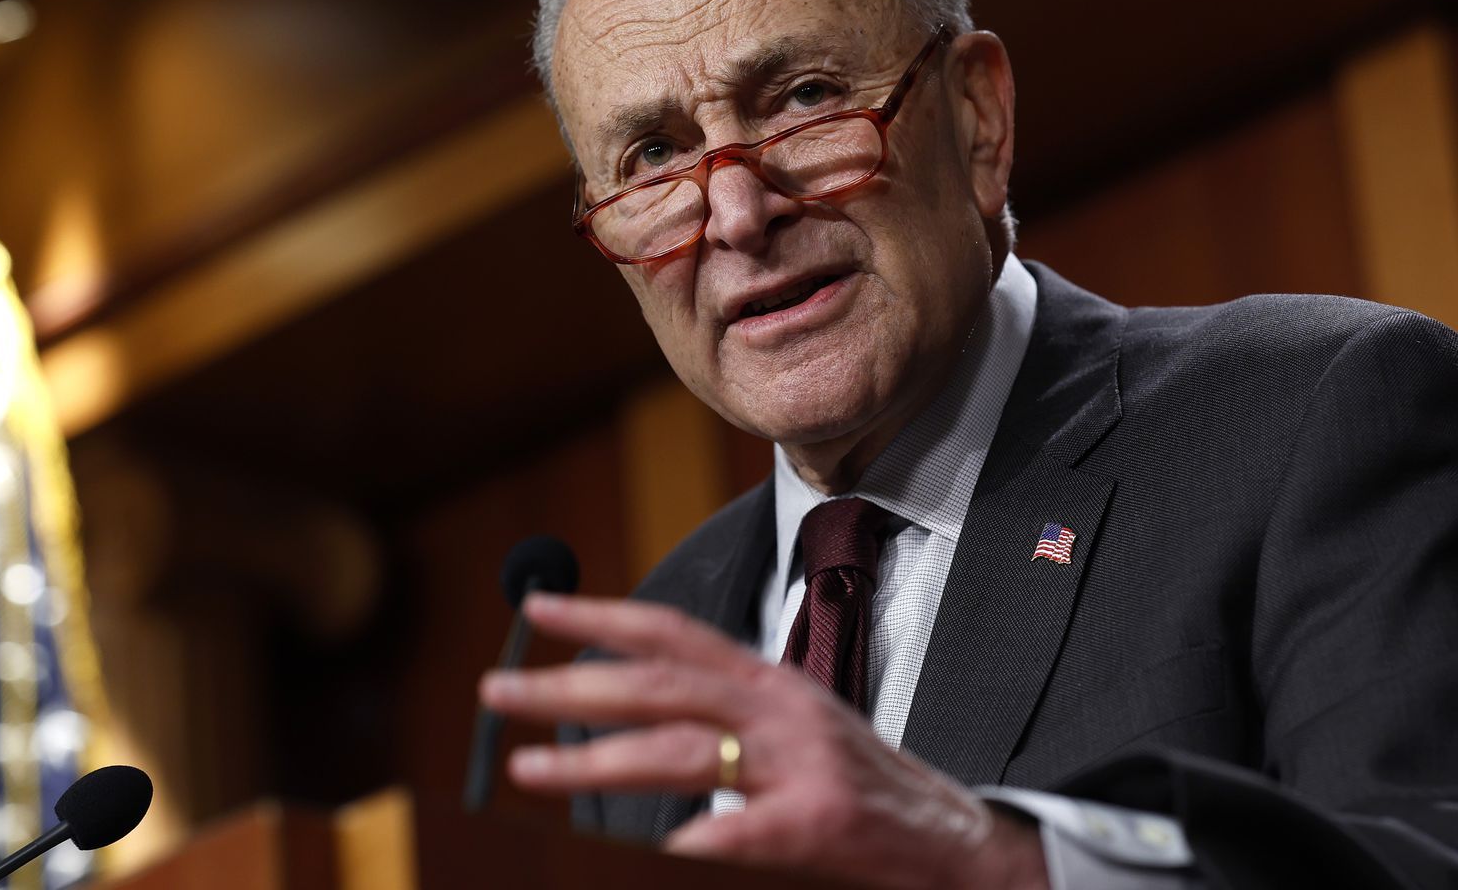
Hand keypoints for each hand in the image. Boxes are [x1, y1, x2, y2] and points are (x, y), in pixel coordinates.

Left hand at [479, 593, 1048, 889]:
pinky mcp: (822, 823)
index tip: (534, 609)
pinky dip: (691, 839)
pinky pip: (740, 830)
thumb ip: (722, 719)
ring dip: (594, 761)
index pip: (673, 633)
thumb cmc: (863, 791)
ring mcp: (802, 765)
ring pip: (681, 751)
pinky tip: (652, 849)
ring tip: (528, 768)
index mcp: (770, 681)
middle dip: (569, 686)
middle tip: (497, 691)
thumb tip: (624, 720)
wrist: (960, 844)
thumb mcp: (793, 733)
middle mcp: (782, 709)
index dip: (601, 615)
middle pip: (659, 685)